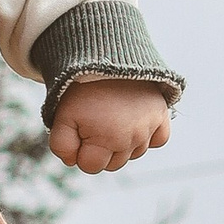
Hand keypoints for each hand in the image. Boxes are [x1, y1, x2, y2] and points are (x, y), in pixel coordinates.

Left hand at [49, 79, 172, 173]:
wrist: (107, 56)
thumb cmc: (83, 89)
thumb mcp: (62, 116)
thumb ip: (62, 146)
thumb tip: (72, 161)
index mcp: (106, 141)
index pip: (91, 167)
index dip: (80, 152)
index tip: (78, 132)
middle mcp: (131, 139)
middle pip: (113, 164)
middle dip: (100, 150)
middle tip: (94, 124)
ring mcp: (149, 128)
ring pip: (134, 154)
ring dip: (122, 143)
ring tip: (112, 118)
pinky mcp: (161, 117)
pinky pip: (158, 140)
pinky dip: (148, 136)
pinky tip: (134, 123)